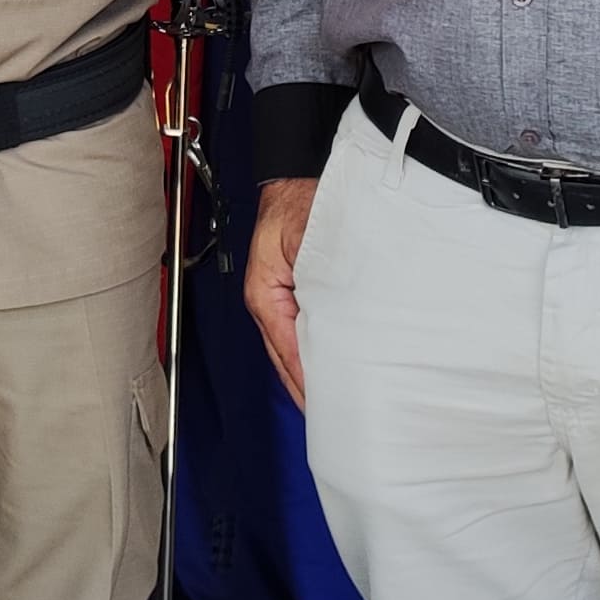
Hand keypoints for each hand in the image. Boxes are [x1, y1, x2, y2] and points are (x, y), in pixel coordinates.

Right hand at [244, 178, 316, 408]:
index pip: (287, 352)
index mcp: (264, 294)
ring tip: (334, 404)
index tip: (324, 408)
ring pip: (292, 350)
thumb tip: (331, 327)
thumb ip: (318, 286)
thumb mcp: (310, 241)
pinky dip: (314, 355)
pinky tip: (331, 368)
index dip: (307, 382)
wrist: (299, 179)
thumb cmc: (301, 202)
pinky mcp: (293, 296)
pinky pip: (300, 335)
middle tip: (334, 420)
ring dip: (310, 375)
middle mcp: (268, 302)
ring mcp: (279, 301)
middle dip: (307, 389)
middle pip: (286, 360)